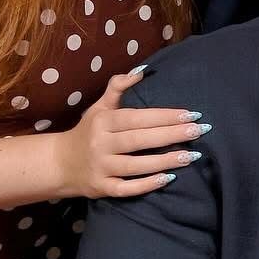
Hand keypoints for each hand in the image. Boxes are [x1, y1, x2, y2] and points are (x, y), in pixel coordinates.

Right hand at [55, 67, 209, 198]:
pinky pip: (126, 188)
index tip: (191, 114)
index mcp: (103, 122)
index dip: (165, 116)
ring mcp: (100, 168)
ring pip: (136, 165)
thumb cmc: (87, 132)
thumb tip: (143, 69)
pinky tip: (168, 179)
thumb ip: (118, 87)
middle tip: (199, 130)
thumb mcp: (99, 107)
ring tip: (191, 156)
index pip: (138, 117)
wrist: (59, 164)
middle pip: (140, 140)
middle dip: (171, 135)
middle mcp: (100, 144)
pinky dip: (146, 184)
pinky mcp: (101, 188)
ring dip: (165, 161)